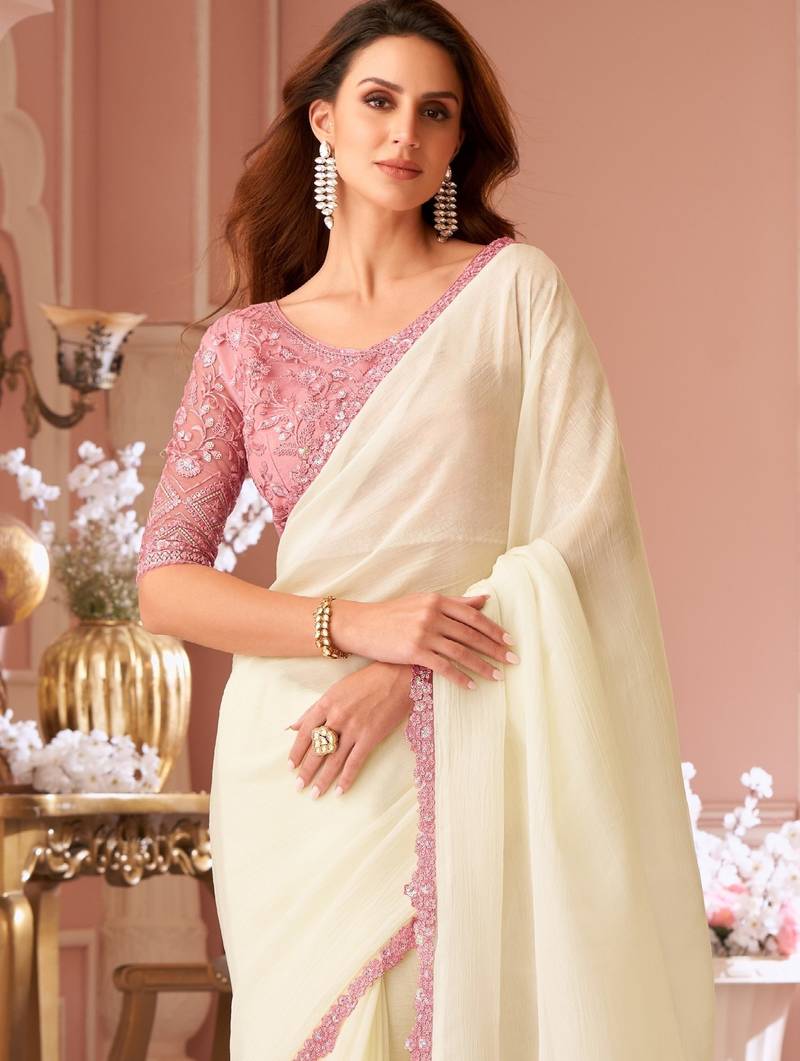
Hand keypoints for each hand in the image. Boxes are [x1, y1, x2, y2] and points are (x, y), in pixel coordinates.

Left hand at [286, 660, 414, 798]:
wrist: (397, 676)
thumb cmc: (366, 681)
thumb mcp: (336, 690)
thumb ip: (314, 709)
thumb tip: (293, 726)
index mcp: (326, 703)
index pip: (305, 733)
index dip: (296, 751)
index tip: (291, 766)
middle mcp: (337, 717)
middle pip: (317, 750)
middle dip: (307, 770)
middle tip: (298, 786)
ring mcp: (354, 728)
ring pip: (334, 760)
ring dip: (323, 779)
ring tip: (315, 794)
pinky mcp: (370, 737)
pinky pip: (355, 762)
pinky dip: (347, 778)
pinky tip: (340, 790)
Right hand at [333, 592, 517, 690]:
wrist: (360, 624)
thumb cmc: (392, 614)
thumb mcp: (423, 601)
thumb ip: (454, 602)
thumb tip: (483, 598)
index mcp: (437, 600)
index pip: (473, 615)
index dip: (494, 629)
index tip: (509, 641)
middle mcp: (432, 614)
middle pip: (471, 634)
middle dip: (495, 649)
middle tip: (513, 660)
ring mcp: (423, 633)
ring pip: (461, 652)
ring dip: (482, 666)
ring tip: (498, 676)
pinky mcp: (413, 651)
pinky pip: (443, 667)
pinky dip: (460, 678)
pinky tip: (471, 686)